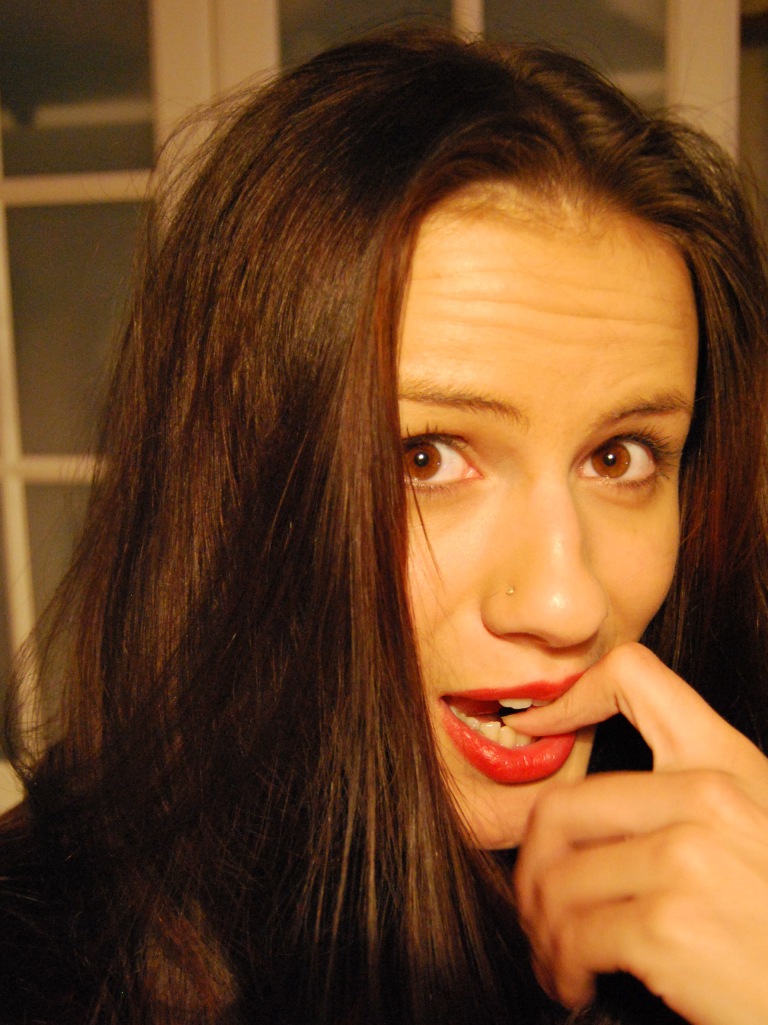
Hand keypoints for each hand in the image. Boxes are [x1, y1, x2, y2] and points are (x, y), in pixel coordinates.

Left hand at [512, 642, 767, 1024]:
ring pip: (556, 879)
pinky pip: (573, 936)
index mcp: (726, 765)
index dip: (568, 697)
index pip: (632, 676)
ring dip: (542, 928)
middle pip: (561, 804)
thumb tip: (599, 811)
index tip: (533, 728)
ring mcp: (685, 859)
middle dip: (531, 864)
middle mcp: (705, 798)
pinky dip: (561, 967)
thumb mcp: (758, 830)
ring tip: (555, 954)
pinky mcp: (668, 927)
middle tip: (536, 904)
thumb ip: (691, 803)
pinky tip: (575, 983)